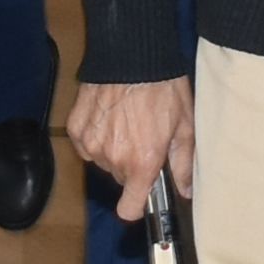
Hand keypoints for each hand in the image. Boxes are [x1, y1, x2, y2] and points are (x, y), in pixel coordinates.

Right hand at [71, 74, 192, 219]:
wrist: (131, 54)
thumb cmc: (163, 88)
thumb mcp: (185, 126)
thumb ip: (184, 163)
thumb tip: (187, 191)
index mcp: (142, 162)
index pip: (129, 208)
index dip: (136, 205)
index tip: (142, 196)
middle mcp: (113, 158)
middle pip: (120, 178)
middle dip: (131, 166)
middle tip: (143, 137)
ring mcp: (91, 143)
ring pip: (103, 161)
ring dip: (113, 149)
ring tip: (126, 121)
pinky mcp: (76, 127)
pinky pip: (86, 144)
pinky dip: (96, 135)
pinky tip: (109, 115)